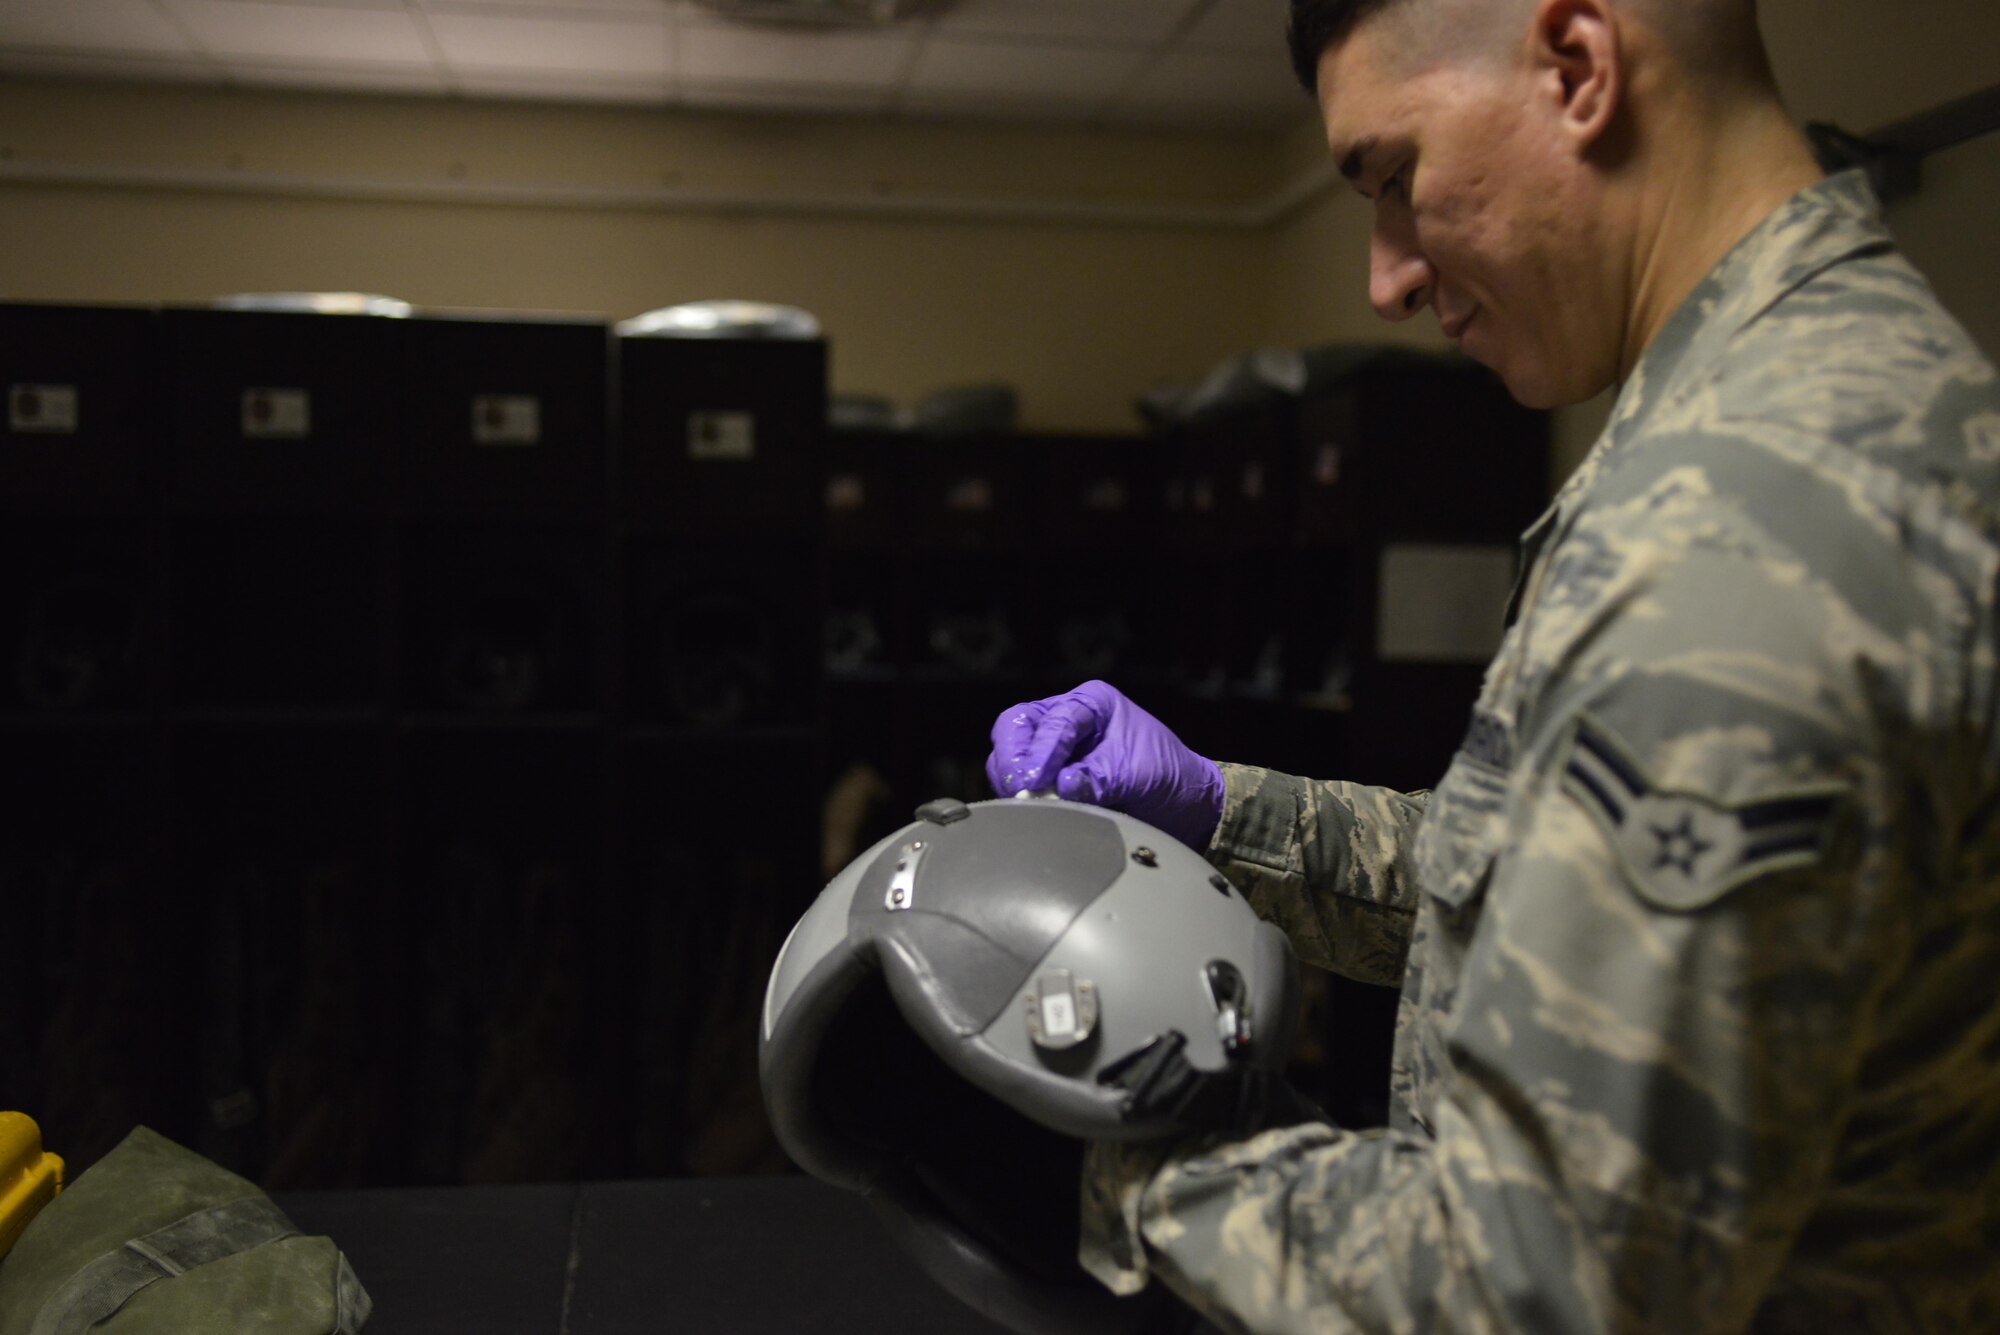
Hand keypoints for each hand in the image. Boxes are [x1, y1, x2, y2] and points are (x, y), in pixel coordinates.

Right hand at [985, 680, 1224, 848]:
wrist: (1183, 806)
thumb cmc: (1169, 776)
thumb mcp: (1139, 773)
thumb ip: (1100, 778)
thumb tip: (1062, 787)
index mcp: (1091, 703)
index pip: (1052, 720)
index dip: (1041, 751)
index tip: (1036, 781)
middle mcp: (1066, 719)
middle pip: (1015, 728)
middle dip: (1013, 758)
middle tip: (1018, 789)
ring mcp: (1053, 749)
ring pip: (1009, 755)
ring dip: (1013, 779)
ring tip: (1027, 803)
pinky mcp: (1048, 778)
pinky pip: (1018, 782)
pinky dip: (1018, 796)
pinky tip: (1031, 811)